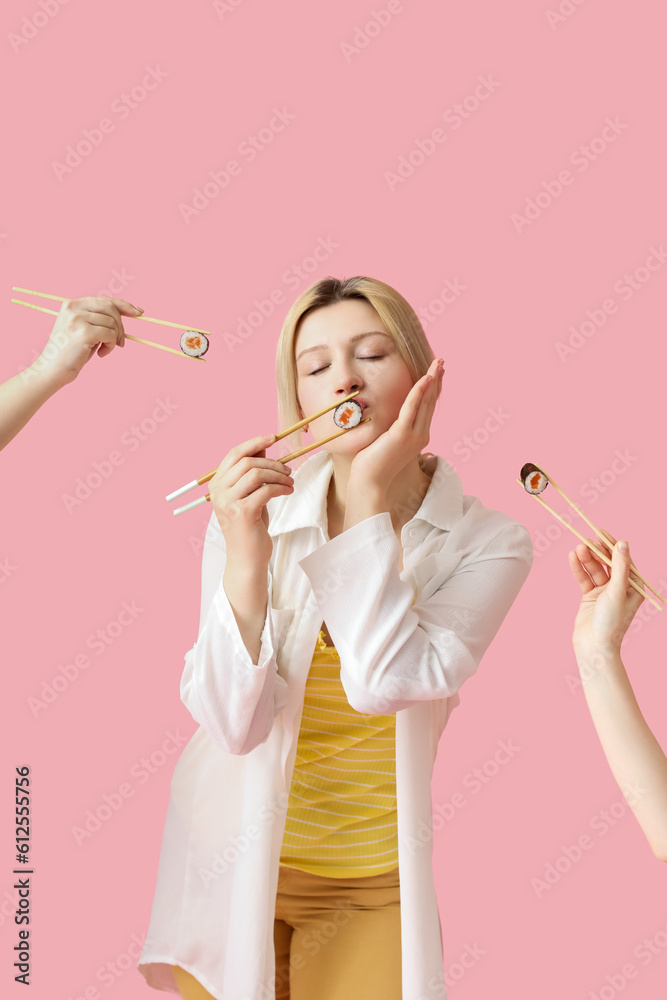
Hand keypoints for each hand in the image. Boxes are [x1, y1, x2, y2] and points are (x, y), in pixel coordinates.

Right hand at [31, 296, 142, 387]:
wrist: (52, 371)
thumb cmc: (71, 353)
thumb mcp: (84, 330)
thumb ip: (99, 318)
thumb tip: (129, 312)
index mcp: (72, 304)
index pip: (104, 300)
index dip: (124, 305)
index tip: (139, 313)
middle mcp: (73, 308)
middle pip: (111, 309)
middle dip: (121, 327)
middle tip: (121, 343)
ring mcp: (78, 319)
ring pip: (112, 324)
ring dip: (114, 340)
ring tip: (103, 350)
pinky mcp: (84, 332)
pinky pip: (111, 335)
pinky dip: (111, 346)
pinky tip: (101, 354)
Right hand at [208, 434, 293, 563]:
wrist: (246, 559)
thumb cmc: (250, 526)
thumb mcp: (249, 495)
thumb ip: (251, 473)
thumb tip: (263, 448)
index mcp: (216, 484)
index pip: (234, 454)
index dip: (254, 442)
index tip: (273, 437)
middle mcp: (218, 491)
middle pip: (248, 462)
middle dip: (273, 463)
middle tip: (288, 470)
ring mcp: (228, 502)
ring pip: (257, 474)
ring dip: (279, 475)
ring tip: (290, 482)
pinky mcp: (242, 513)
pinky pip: (266, 490)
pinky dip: (281, 487)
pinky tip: (288, 491)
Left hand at [349, 357, 443, 493]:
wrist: (369, 483)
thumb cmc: (373, 465)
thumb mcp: (386, 442)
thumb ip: (394, 429)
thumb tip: (390, 418)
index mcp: (418, 437)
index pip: (427, 407)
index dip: (432, 389)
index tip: (436, 372)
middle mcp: (421, 435)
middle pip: (431, 401)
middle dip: (437, 379)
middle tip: (441, 361)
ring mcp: (414, 435)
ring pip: (426, 401)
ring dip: (433, 380)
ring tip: (439, 363)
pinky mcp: (402, 434)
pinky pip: (412, 407)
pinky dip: (420, 391)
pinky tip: (426, 378)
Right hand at [569, 530, 645, 653]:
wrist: (594, 646)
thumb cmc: (611, 622)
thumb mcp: (617, 592)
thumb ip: (620, 567)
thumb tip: (623, 544)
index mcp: (633, 588)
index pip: (623, 560)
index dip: (612, 545)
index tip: (601, 532)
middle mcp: (620, 588)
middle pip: (608, 563)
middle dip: (597, 551)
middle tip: (586, 539)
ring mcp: (604, 592)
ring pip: (595, 569)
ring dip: (586, 559)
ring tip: (577, 548)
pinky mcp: (590, 597)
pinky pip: (584, 578)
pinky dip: (578, 568)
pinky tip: (572, 558)